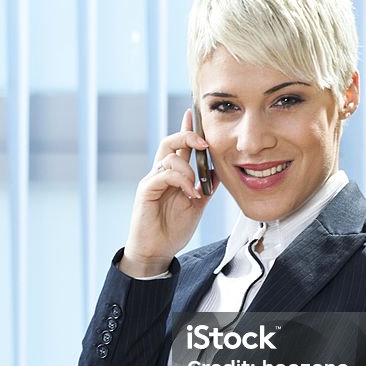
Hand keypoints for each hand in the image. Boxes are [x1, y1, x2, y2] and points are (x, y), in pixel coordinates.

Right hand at [120, 109, 219, 277]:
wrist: (157, 251)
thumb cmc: (173, 229)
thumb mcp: (197, 204)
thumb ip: (206, 186)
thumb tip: (219, 170)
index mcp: (173, 175)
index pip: (179, 146)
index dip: (186, 130)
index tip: (194, 114)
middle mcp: (160, 174)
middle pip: (169, 142)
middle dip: (187, 135)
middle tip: (204, 141)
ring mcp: (152, 181)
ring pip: (169, 157)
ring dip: (188, 169)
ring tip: (195, 188)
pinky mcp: (146, 191)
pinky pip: (163, 174)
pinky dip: (180, 180)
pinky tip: (189, 193)